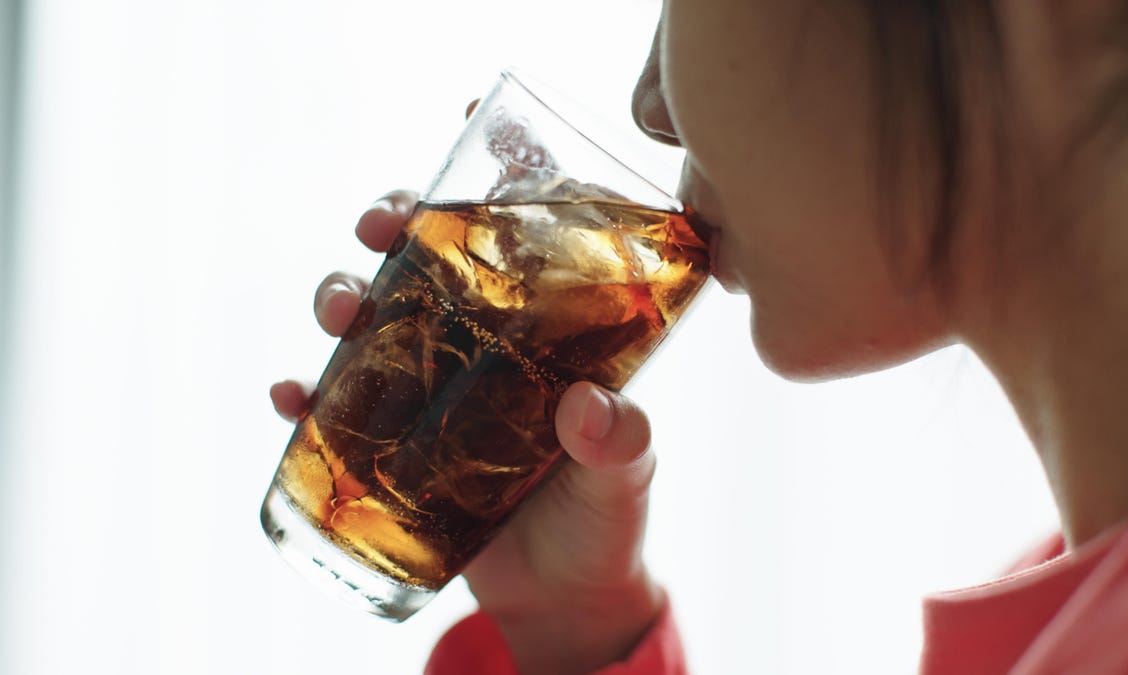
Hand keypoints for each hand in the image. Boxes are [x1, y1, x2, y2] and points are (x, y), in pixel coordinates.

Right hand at [270, 191, 662, 674]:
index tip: (462, 128)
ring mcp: (432, 392)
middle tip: (380, 227)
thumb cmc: (603, 523)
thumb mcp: (623, 477)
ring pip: (373, 319)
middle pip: (428, 264)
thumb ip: (617, 444)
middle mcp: (483, 350)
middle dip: (396, 229)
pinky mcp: (392, 445)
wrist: (562, 597)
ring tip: (337, 309)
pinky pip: (335, 409)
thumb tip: (589, 411)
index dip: (488, 183)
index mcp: (545, 339)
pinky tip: (288, 396)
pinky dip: (305, 397)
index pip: (517, 242)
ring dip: (341, 297)